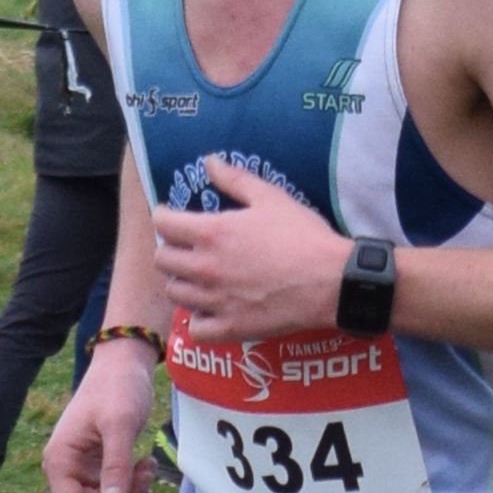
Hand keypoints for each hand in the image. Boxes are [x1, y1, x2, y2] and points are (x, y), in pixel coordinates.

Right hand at [44, 344, 161, 492]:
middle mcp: (67, 468)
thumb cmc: (117, 387)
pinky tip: (145, 464)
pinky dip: (133, 485)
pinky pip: (115, 490)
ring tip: (147, 467)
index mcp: (60, 460)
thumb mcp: (120, 425)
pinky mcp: (100, 464)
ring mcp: (84, 468)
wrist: (124, 363)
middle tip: (145, 479)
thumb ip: (116, 465)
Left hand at [147, 153, 346, 338]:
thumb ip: (235, 179)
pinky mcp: (229, 328)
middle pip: (162, 260)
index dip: (164, 217)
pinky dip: (199, 321)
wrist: (330, 280)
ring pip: (175, 293)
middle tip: (187, 248)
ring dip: (182, 283)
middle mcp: (204, 267)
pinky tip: (210, 311)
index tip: (172, 217)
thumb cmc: (302, 235)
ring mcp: (214, 301)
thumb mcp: (270, 197)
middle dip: (171, 250)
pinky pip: (196, 330)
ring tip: (198, 278)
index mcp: (211, 233)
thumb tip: (208, 161)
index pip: (162, 224)